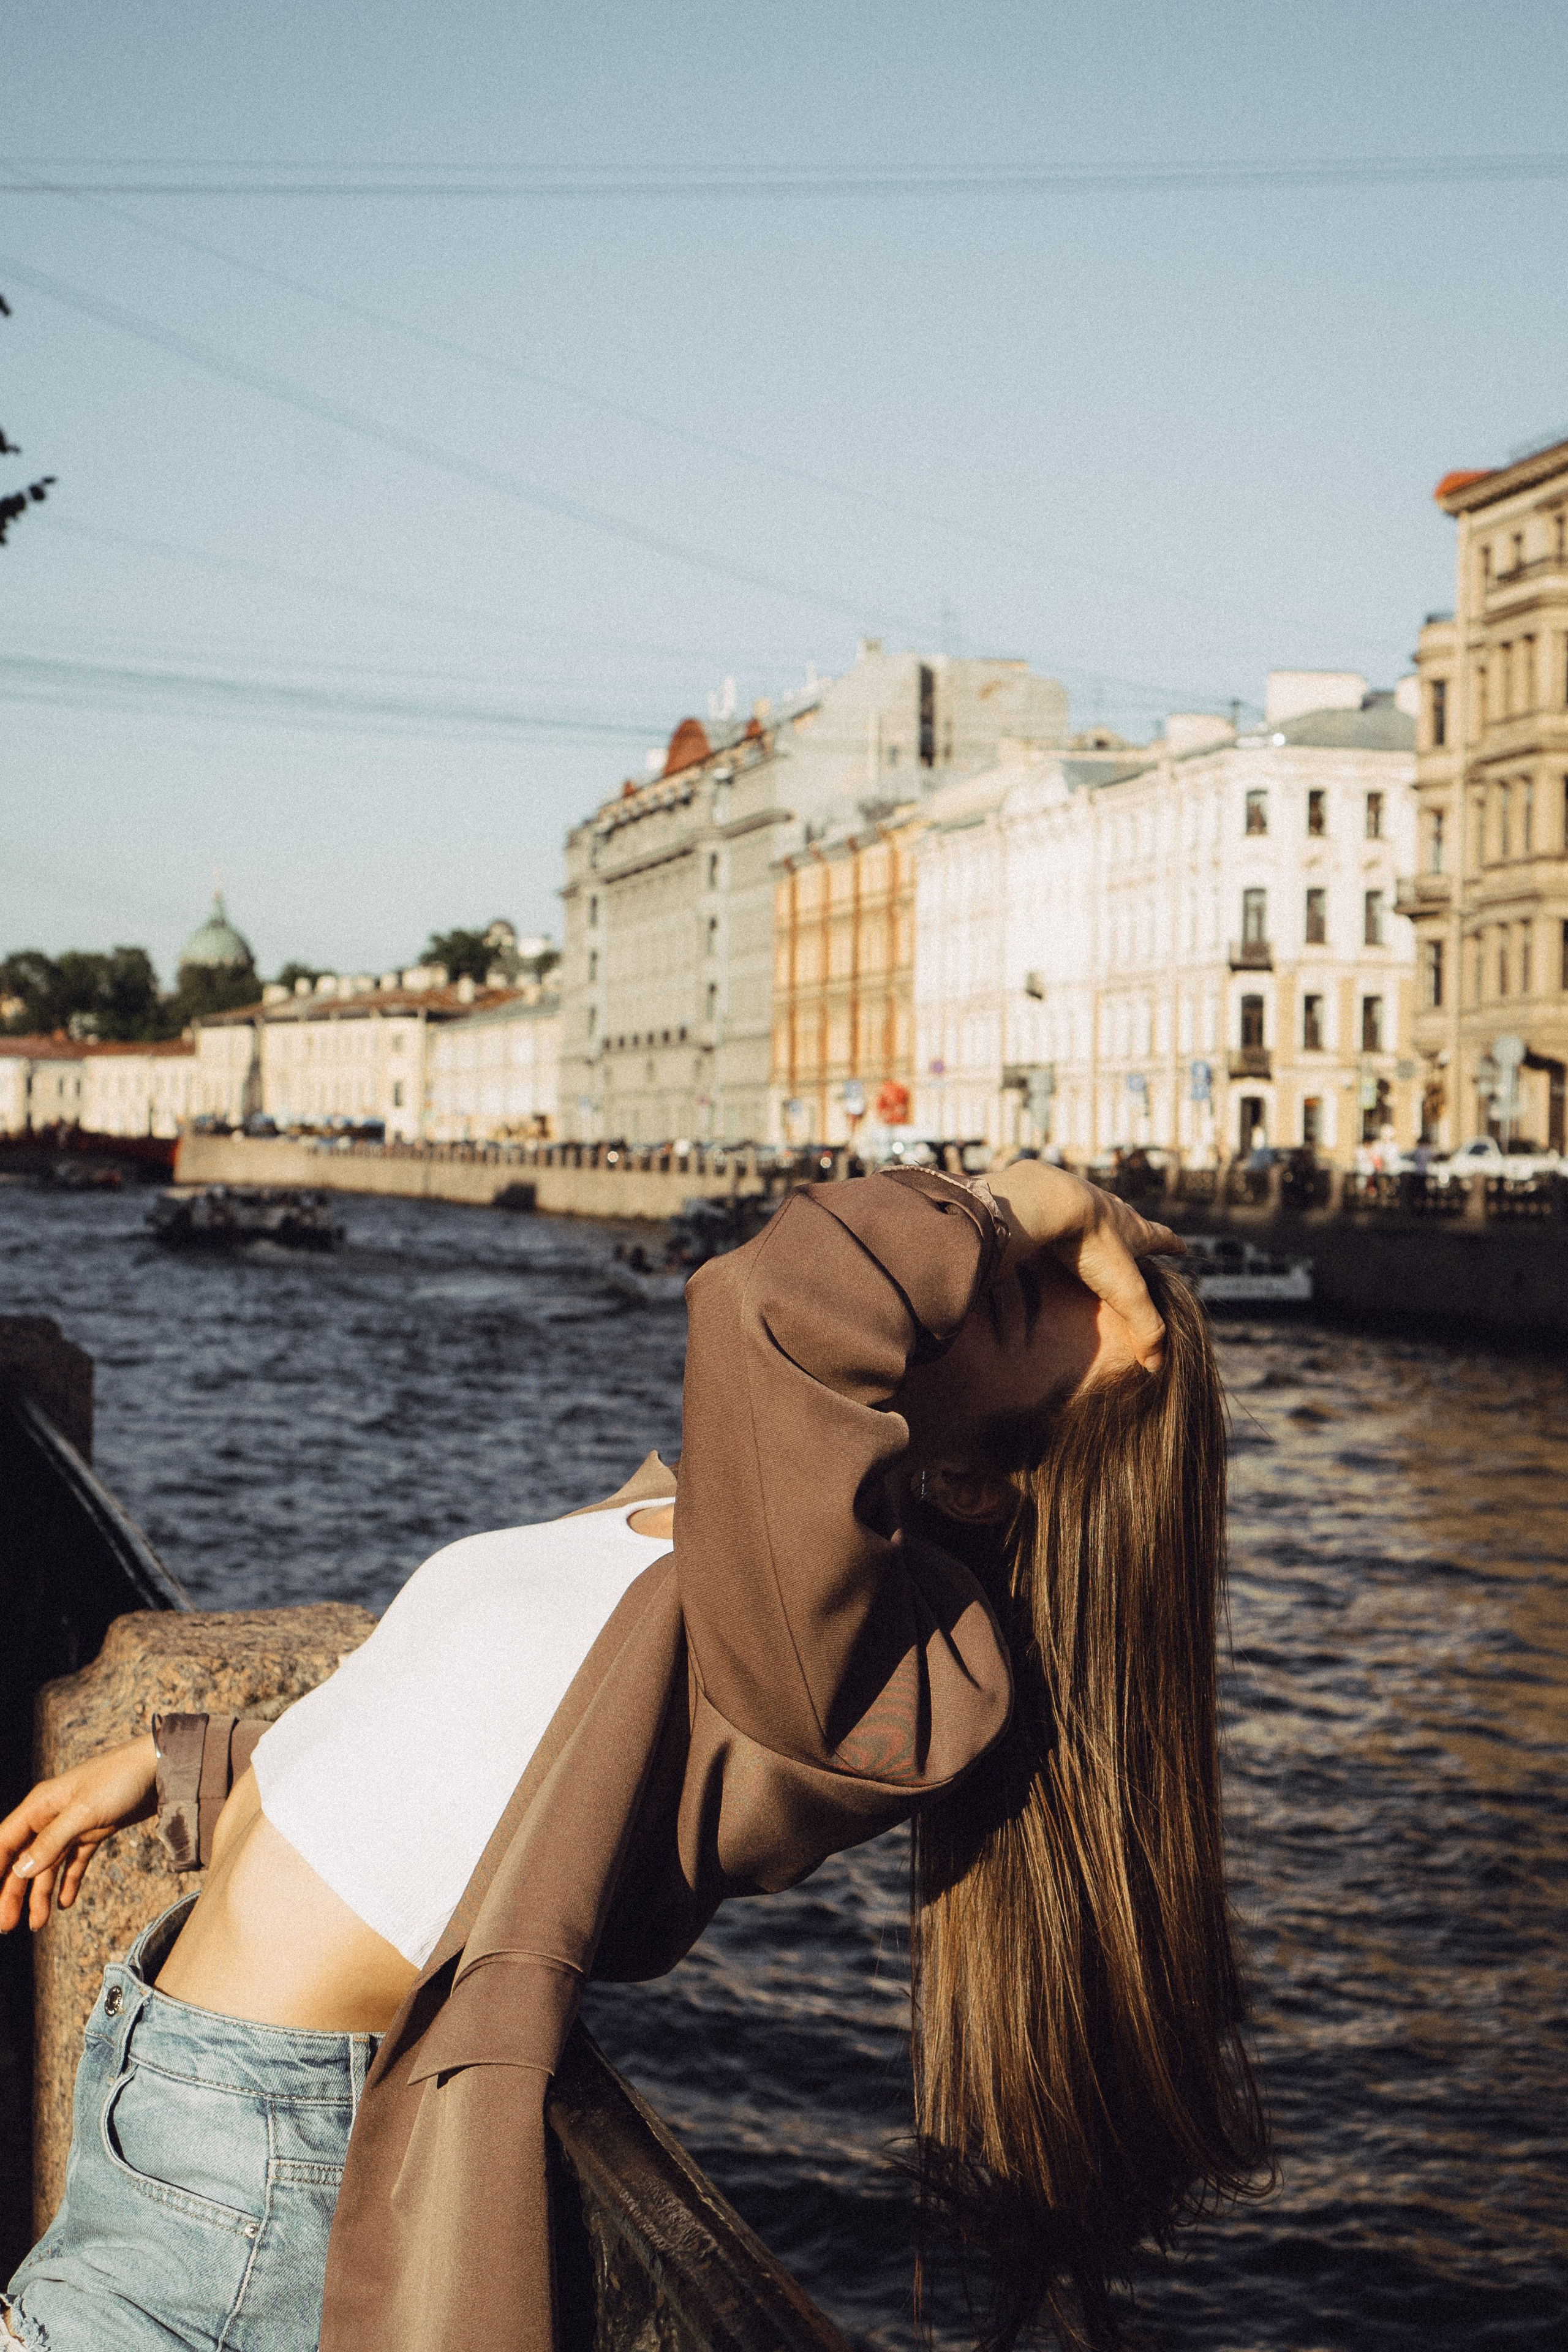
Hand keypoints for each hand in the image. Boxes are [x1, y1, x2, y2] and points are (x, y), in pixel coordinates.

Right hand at [0, 1735, 157, 1932]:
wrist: (162, 1766)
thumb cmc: (121, 1778)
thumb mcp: (84, 1811)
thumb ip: (52, 1841)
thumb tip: (20, 1870)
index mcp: (40, 1805)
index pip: (4, 1842)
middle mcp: (51, 1816)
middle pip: (23, 1860)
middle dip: (12, 1892)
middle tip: (7, 1925)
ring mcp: (72, 1825)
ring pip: (48, 1866)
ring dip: (39, 1894)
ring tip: (38, 1924)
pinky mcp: (94, 1831)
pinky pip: (74, 1863)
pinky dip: (69, 1883)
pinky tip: (65, 1904)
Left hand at [985, 1161, 1183, 1371]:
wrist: (1049, 1201)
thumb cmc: (1092, 1245)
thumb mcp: (1125, 1291)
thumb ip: (1144, 1326)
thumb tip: (1156, 1365)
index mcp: (1134, 1230)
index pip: (1161, 1238)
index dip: (1172, 1245)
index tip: (1183, 1247)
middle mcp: (1110, 1211)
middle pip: (1130, 1220)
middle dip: (1136, 1229)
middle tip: (1138, 1232)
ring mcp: (1079, 1199)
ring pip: (1095, 1211)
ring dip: (1100, 1220)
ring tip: (1097, 1227)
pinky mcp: (1049, 1197)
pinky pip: (1059, 1209)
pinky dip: (1062, 1217)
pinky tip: (1051, 1224)